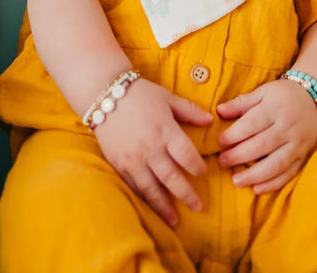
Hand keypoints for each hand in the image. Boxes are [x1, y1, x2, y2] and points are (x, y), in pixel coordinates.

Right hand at [93, 78, 212, 226]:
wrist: (105, 95)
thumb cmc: (140, 94)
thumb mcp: (168, 98)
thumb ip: (189, 111)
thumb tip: (210, 120)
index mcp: (166, 130)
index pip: (187, 155)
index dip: (197, 167)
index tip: (203, 174)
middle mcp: (151, 148)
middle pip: (172, 177)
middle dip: (186, 194)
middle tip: (198, 207)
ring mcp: (134, 159)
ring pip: (152, 188)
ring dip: (165, 206)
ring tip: (175, 220)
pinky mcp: (120, 164)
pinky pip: (134, 186)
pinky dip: (144, 198)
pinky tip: (151, 208)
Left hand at [216, 79, 316, 193]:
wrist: (315, 100)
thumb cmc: (283, 95)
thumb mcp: (263, 92)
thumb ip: (241, 103)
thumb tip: (219, 111)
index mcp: (275, 108)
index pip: (252, 123)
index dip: (234, 134)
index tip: (220, 142)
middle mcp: (287, 127)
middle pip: (262, 145)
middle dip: (239, 156)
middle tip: (222, 162)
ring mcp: (297, 144)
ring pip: (276, 163)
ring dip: (255, 175)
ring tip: (236, 181)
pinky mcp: (303, 156)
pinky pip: (289, 173)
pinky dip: (273, 184)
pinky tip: (257, 189)